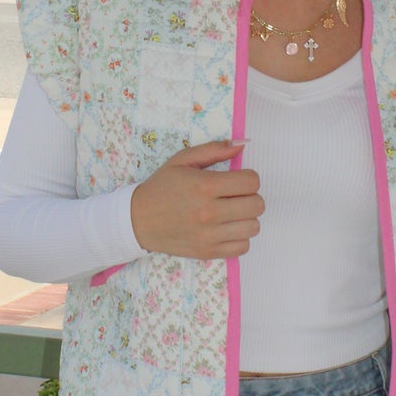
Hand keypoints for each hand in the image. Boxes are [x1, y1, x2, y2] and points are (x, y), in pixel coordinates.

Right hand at [130, 140, 263, 261]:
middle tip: (235, 196)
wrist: (138, 219)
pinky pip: (243, 246)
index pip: (252, 181)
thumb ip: (214, 150)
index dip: (248, 178)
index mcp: (205, 186)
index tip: (237, 180)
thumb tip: (243, 144)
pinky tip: (226, 228)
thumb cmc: (162, 187)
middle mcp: (209, 212)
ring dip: (246, 218)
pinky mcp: (208, 252)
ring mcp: (209, 235)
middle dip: (250, 197)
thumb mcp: (183, 160)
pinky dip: (239, 237)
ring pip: (253, 227)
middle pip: (257, 205)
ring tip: (230, 213)